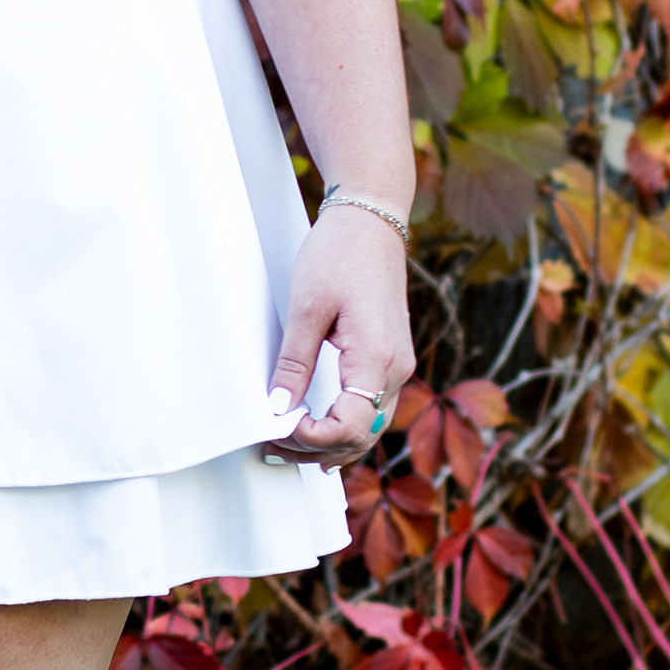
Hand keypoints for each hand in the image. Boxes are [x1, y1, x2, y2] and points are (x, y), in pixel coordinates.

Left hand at [263, 202, 412, 471]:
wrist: (370, 221)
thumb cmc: (339, 254)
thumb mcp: (307, 306)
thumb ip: (294, 362)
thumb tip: (278, 408)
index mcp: (377, 358)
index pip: (351, 427)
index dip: (313, 439)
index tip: (277, 430)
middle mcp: (397, 370)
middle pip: (362, 436)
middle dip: (316, 448)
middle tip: (271, 445)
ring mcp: (398, 366)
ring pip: (370, 427)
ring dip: (331, 442)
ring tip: (286, 443)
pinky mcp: (391, 358)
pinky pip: (372, 407)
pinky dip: (345, 425)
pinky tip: (317, 428)